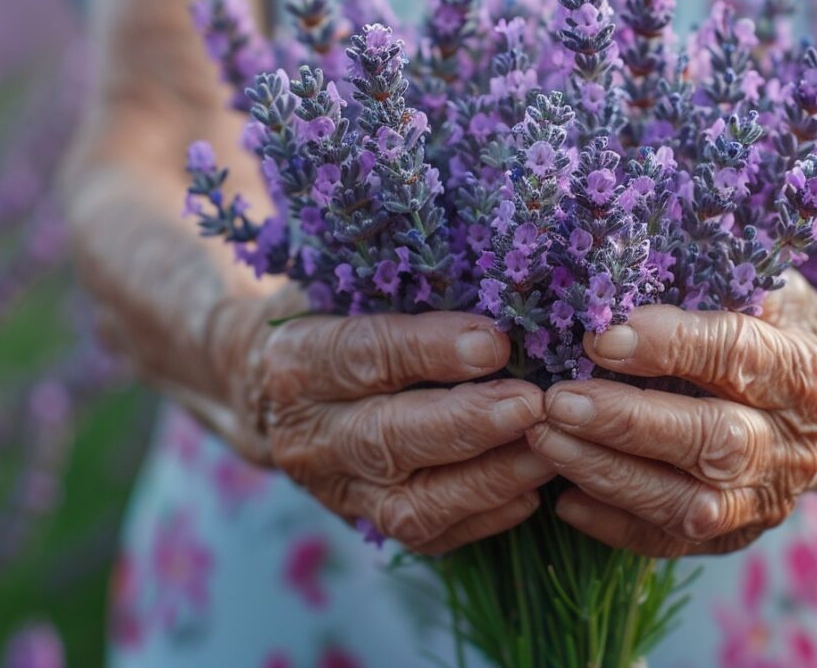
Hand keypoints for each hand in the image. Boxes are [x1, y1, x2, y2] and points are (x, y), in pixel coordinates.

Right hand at [201, 291, 553, 554]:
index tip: (494, 343)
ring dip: (488, 478)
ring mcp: (336, 488)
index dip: (428, 350)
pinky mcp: (366, 523)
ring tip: (548, 451)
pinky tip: (532, 488)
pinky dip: (486, 515)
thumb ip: (407, 290)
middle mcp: (308, 434)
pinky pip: (429, 534)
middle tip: (532, 405)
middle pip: (387, 437)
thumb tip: (500, 282)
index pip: (363, 355)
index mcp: (298, 360)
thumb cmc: (336, 318)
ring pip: (411, 502)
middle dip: (467, 424)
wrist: (268, 392)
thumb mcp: (350, 288)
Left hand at [527, 274, 816, 557]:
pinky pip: (673, 541)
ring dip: (609, 474)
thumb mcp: (771, 291)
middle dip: (627, 422)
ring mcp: (768, 497)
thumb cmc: (786, 332)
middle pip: (712, 440)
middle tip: (557, 401)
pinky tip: (563, 497)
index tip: (600, 337)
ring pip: (688, 500)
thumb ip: (716, 279)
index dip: (670, 346)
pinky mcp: (739, 532)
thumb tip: (628, 266)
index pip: (738, 356)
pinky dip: (615, 525)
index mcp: (805, 370)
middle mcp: (792, 442)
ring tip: (544, 441)